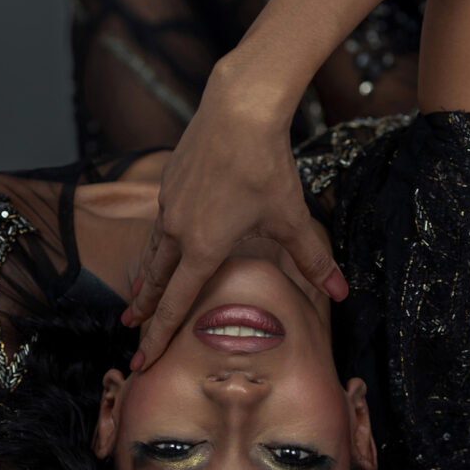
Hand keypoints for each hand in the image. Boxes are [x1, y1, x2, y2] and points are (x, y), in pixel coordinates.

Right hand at [124, 72, 347, 369]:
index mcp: (203, 247)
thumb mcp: (291, 217)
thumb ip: (312, 259)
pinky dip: (158, 239)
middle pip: (155, 280)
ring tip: (135, 294)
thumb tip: (340, 291)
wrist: (239, 108)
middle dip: (143, 310)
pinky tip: (165, 237)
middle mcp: (177, 229)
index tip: (141, 361)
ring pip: (154, 248)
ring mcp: (169, 202)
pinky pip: (161, 219)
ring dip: (145, 276)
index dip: (158, 337)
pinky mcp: (169, 179)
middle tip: (129, 331)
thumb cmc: (266, 165)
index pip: (175, 304)